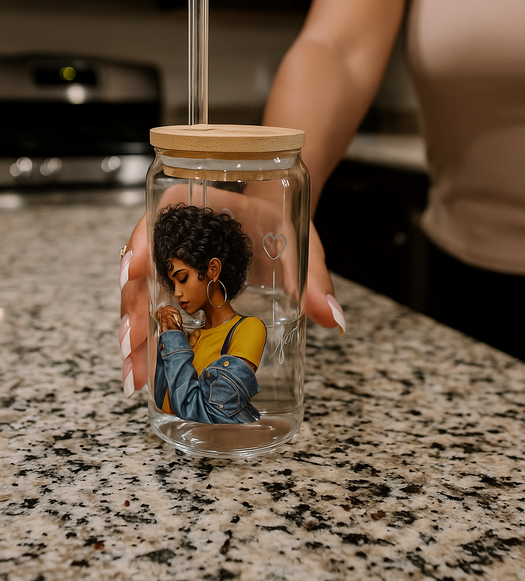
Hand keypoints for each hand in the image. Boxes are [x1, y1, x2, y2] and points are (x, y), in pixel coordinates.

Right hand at [119, 207, 344, 397]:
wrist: (272, 215)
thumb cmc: (278, 220)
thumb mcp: (298, 245)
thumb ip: (315, 281)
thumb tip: (335, 319)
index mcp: (198, 207)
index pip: (160, 219)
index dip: (142, 243)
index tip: (137, 270)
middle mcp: (174, 233)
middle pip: (141, 266)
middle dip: (134, 308)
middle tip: (134, 345)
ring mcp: (168, 260)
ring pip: (140, 292)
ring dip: (134, 332)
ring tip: (136, 372)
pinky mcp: (173, 283)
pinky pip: (151, 305)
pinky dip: (147, 336)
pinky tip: (145, 367)